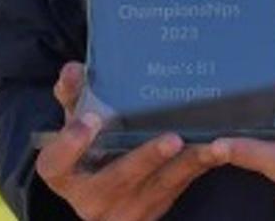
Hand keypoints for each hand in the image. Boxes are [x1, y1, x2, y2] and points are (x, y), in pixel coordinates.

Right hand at [34, 62, 224, 220]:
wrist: (101, 192)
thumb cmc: (87, 147)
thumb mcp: (73, 122)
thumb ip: (72, 95)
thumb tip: (74, 68)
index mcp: (62, 174)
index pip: (56, 163)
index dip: (72, 143)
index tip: (91, 119)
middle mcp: (90, 200)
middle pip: (117, 179)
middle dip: (147, 159)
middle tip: (172, 138)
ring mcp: (124, 211)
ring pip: (158, 187)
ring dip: (186, 166)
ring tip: (211, 147)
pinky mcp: (153, 210)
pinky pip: (178, 189)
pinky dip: (198, 169)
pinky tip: (218, 151)